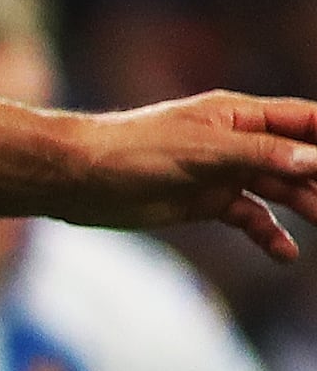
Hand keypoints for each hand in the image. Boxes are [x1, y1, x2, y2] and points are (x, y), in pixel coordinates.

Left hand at [43, 93, 316, 260]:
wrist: (77, 177)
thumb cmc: (135, 149)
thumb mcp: (204, 150)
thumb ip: (262, 155)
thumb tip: (316, 159)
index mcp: (239, 115)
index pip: (304, 120)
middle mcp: (237, 141)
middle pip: (299, 158)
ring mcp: (223, 172)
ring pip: (280, 189)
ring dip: (308, 206)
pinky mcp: (205, 201)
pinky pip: (249, 218)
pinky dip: (268, 234)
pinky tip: (285, 255)